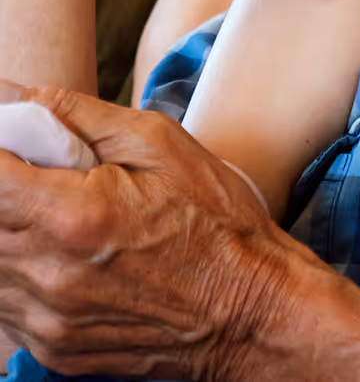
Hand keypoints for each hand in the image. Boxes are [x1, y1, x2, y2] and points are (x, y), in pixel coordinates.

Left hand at [0, 84, 359, 381]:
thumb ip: (75, 115)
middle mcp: (47, 276)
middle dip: (6, 180)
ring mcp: (45, 322)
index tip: (15, 136)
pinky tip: (59, 248)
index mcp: (71, 217)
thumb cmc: (214, 220)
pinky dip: (19, 266)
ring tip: (61, 206)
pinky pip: (3, 302)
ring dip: (10, 225)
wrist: (250, 312)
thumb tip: (12, 94)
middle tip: (46, 166)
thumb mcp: (156, 142)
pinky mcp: (51, 348)